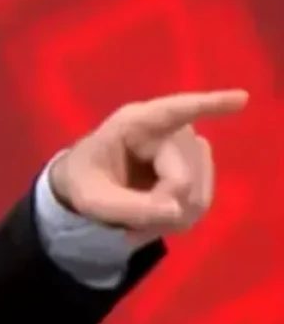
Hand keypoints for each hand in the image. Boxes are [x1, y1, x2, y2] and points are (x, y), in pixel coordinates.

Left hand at [49, 89, 247, 244]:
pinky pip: (199, 202)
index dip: (209, 105)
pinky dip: (177, 219)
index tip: (241, 99)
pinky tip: (153, 220)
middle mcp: (167, 131)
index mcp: (133, 124)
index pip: (174, 112)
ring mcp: (185, 149)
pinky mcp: (195, 169)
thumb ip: (128, 207)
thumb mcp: (92, 200)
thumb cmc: (83, 181)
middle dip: (160, 205)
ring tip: (136, 222)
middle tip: (129, 224)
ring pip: (197, 193)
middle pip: (184, 176)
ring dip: (168, 216)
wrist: (86, 187)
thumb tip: (177, 210)